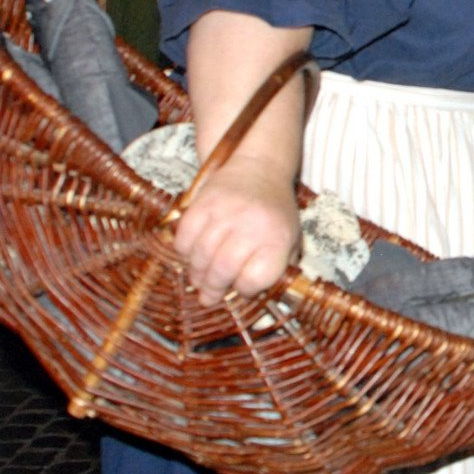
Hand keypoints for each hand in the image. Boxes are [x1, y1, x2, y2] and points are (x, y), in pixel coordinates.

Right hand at [173, 157, 299, 305]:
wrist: (260, 167)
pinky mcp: (202, 203)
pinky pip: (183, 239)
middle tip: (210, 297)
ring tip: (200, 279)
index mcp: (277, 238)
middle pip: (223, 270)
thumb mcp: (289, 240)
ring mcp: (224, 212)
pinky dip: (184, 252)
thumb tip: (256, 306)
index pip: (255, 278)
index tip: (243, 286)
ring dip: (197, 274)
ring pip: (200, 256)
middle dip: (214, 289)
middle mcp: (251, 225)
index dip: (246, 289)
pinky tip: (192, 255)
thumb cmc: (275, 212)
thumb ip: (278, 271)